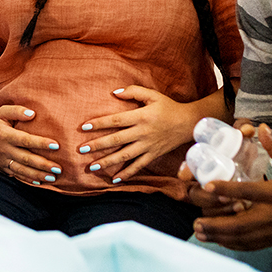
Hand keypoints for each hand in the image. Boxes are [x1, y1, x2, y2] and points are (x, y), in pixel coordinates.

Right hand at [0, 104, 62, 185]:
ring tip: (53, 178)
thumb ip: (17, 111)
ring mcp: (2, 160)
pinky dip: (27, 180)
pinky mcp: (2, 167)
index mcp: (5, 135)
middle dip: (43, 165)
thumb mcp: (3, 110)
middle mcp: (4, 150)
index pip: (26, 140)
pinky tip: (40, 182)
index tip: (56, 145)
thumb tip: (33, 114)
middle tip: (58, 168)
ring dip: (38, 175)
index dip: (41, 143)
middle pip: (26, 159)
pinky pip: (16, 175)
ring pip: (22, 170)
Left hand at [78, 85, 198, 182]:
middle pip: (117, 140)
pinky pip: (138, 166)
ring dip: (107, 162)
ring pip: (124, 156)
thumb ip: (133, 91)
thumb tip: (114, 93)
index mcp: (141, 116)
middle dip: (98, 145)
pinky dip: (127, 174)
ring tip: (92, 167)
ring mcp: (148, 146)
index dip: (100, 123)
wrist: (189, 123)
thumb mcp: (152, 95)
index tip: (84, 127)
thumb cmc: (168, 107)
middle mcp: (143, 133)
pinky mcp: (153, 155)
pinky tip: (114, 179)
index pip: (116, 120)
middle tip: (81, 150)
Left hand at [191, 124, 271, 250]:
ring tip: (201, 233)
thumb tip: (261, 126)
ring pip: (242, 237)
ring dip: (220, 237)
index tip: (207, 187)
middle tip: (196, 222)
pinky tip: (220, 241)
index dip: (226, 190)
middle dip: (216, 225)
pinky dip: (233, 244)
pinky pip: (251, 245)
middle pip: (239, 223)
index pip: (247, 192)